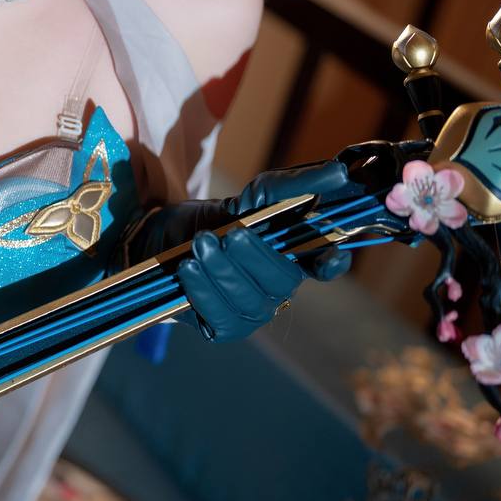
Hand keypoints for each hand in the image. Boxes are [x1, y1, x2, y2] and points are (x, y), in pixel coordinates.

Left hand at [126, 161, 352, 341]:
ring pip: (249, 301)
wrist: (163, 239)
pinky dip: (204, 292)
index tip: (330, 255)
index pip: (324, 266)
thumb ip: (290, 186)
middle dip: (254, 257)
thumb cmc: (216, 219)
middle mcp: (279, 289)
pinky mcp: (223, 328)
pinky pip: (221, 318)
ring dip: (223, 270)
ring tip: (200, 244)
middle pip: (282, 282)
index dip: (330, 264)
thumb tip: (337, 172)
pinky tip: (189, 270)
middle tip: (229, 234)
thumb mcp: (252, 195)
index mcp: (295, 257)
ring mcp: (253, 311)